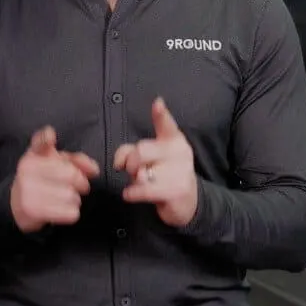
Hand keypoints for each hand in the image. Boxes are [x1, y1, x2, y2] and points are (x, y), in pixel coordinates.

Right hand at [10, 126, 99, 232]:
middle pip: (72, 175)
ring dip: (75, 199)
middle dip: (81, 182)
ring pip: (71, 195)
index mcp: (34, 154)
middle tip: (77, 187)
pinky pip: (69, 212)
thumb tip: (94, 170)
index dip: (46, 138)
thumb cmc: (42, 180)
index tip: (51, 136)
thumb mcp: (56, 163)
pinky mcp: (32, 210)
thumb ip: (77, 160)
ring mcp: (28, 189)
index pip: (40, 142)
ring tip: (65, 199)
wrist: (16, 206)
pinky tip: (62, 210)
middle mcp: (28, 169)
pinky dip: (71, 212)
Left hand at [113, 97, 197, 227]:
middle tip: (134, 171)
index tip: (157, 103)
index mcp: (174, 139)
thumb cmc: (163, 174)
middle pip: (141, 151)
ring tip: (144, 183)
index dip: (161, 114)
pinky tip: (132, 194)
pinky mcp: (176, 191)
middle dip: (130, 163)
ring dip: (134, 181)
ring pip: (141, 173)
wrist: (187, 202)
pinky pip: (143, 190)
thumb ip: (131, 151)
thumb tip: (119, 162)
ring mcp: (180, 172)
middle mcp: (180, 152)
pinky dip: (132, 193)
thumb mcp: (149, 158)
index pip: (166, 124)